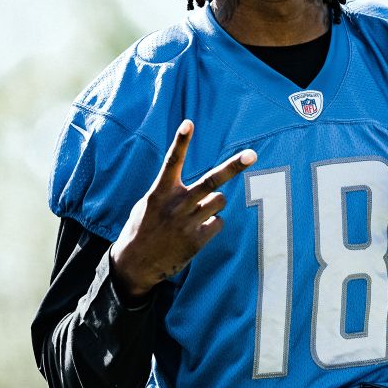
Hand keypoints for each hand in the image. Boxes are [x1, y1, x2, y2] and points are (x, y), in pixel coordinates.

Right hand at [109, 120, 256, 298]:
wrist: (135, 264)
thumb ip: (169, 191)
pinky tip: (196, 231)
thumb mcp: (148, 203)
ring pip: (220, 200)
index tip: (188, 122)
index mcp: (160, 192)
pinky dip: (212, 224)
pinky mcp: (197, 240)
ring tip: (197, 214)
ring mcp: (188, 222)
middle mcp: (176, 204)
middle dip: (233, 167)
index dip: (181, 141)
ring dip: (214, 203)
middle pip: (211, 181)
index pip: (172, 161)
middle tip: (252, 154)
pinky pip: (218, 222)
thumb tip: (198, 188)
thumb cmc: (142, 228)